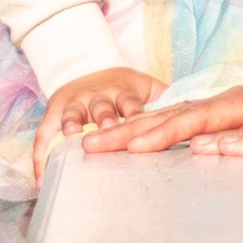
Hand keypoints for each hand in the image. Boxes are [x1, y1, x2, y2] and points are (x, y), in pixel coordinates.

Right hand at [36, 65, 162, 170]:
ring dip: (73, 123)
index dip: (135, 115)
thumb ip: (169, 104)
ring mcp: (75, 103)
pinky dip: (41, 154)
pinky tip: (42, 177)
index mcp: (124, 92)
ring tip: (72, 136)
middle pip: (101, 107)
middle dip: (105, 117)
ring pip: (73, 112)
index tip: (143, 127)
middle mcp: (98, 96)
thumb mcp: (148, 89)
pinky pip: (44, 133)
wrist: (88, 66)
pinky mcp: (55, 112)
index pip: (132, 104)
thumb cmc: (125, 90)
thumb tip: (201, 121)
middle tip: (109, 128)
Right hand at [101, 80, 242, 166]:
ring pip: (174, 120)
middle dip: (130, 129)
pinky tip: (132, 152)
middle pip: (175, 114)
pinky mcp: (231, 125)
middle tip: (87, 147)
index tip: (131, 144)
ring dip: (134, 132)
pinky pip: (186, 129)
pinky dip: (155, 137)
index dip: (165, 130)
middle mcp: (236, 102)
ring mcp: (231, 113)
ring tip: (93, 147)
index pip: (201, 117)